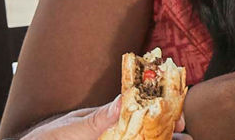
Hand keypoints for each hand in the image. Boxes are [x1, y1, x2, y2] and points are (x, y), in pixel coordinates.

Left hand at [15, 101, 191, 139]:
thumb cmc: (49, 137)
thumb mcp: (73, 127)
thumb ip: (98, 117)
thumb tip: (124, 98)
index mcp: (109, 118)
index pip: (141, 110)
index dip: (162, 111)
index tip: (177, 116)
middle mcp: (115, 131)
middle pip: (148, 130)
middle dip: (169, 132)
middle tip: (185, 136)